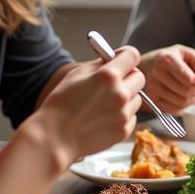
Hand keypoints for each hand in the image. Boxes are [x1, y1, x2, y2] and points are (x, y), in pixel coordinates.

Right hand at [35, 45, 144, 161]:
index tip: (123, 59)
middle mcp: (120, 94)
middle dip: (128, 77)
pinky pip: (132, 116)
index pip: (133, 55)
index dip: (127, 56)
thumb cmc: (61, 105)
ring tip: (105, 104)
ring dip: (126, 98)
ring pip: (137, 98)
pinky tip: (104, 118)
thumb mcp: (76, 74)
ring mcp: (124, 113)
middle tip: (114, 82)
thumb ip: (99, 64)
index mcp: (108, 76)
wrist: (55, 137)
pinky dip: (123, 115)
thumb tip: (114, 58)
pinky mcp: (124, 130)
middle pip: (139, 77)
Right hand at [138, 45, 194, 112]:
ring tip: (190, 90)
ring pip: (182, 102)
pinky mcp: (152, 100)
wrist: (151, 65)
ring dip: (192, 99)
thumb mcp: (191, 55)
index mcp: (167, 59)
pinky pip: (175, 110)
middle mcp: (157, 73)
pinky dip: (184, 106)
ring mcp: (152, 88)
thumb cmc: (176, 60)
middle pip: (186, 90)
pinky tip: (183, 97)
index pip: (185, 77)